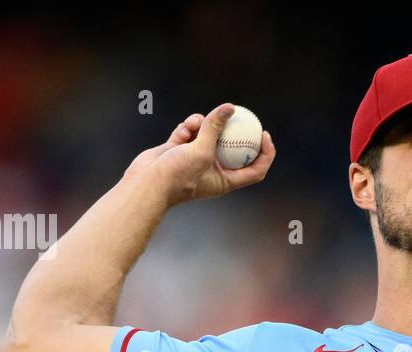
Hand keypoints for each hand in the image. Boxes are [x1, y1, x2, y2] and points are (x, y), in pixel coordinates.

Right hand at [123, 103, 275, 205]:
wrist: (146, 184)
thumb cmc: (177, 176)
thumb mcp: (201, 151)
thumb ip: (215, 128)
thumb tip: (230, 107)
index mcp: (225, 180)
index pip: (255, 169)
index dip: (265, 153)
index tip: (264, 134)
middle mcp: (212, 170)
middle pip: (232, 147)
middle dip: (234, 130)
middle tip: (240, 113)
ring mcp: (195, 159)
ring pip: (208, 135)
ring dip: (203, 124)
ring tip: (195, 123)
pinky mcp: (179, 150)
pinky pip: (189, 132)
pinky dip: (187, 127)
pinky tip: (182, 130)